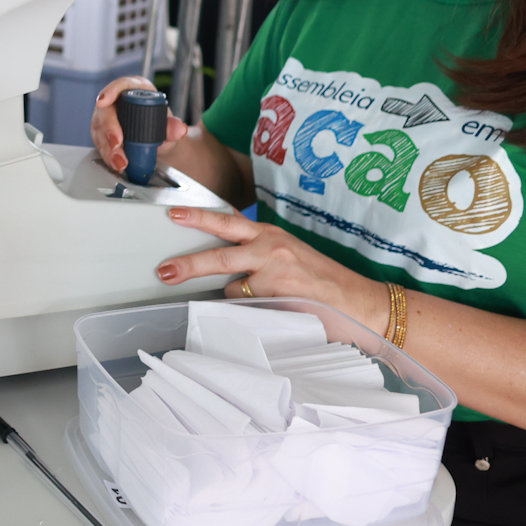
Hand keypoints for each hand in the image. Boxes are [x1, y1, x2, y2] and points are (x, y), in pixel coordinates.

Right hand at [90, 77, 187, 176]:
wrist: (160, 144)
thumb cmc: (162, 126)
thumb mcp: (169, 127)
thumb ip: (173, 127)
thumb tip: (179, 129)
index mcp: (135, 89)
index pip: (120, 85)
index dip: (110, 91)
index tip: (104, 102)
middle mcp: (117, 100)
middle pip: (105, 110)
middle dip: (108, 128)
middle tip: (117, 143)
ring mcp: (107, 117)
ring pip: (99, 129)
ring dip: (108, 147)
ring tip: (120, 161)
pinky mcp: (103, 133)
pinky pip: (100, 142)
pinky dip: (107, 154)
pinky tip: (115, 163)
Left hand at [155, 206, 384, 332]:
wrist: (360, 302)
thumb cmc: (325, 283)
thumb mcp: (290, 257)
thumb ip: (258, 257)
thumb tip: (226, 271)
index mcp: (271, 234)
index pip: (227, 222)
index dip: (199, 218)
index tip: (174, 214)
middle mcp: (271, 247)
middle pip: (219, 252)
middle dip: (189, 263)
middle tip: (165, 270)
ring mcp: (275, 272)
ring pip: (234, 286)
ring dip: (239, 297)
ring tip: (269, 300)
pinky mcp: (280, 295)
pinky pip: (251, 306)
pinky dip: (254, 311)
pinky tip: (277, 311)